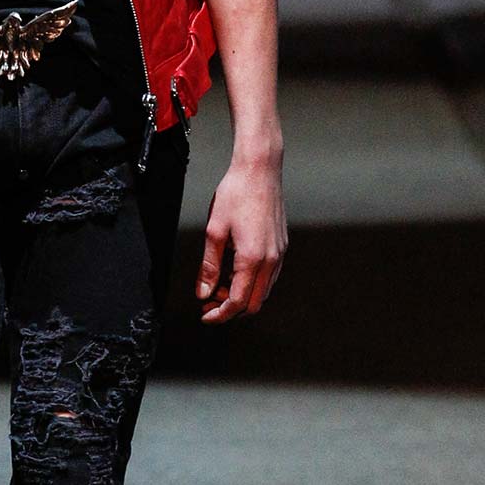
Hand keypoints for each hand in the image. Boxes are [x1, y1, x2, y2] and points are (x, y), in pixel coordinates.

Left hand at [196, 156, 286, 323]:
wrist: (260, 169)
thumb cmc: (237, 193)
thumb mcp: (214, 231)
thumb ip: (209, 266)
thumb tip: (203, 292)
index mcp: (253, 259)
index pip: (237, 302)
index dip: (219, 314)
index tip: (205, 314)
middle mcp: (271, 260)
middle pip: (254, 303)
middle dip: (230, 308)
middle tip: (209, 300)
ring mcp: (279, 253)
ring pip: (263, 291)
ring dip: (242, 295)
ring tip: (218, 284)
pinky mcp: (281, 245)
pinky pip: (269, 275)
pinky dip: (252, 282)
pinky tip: (234, 270)